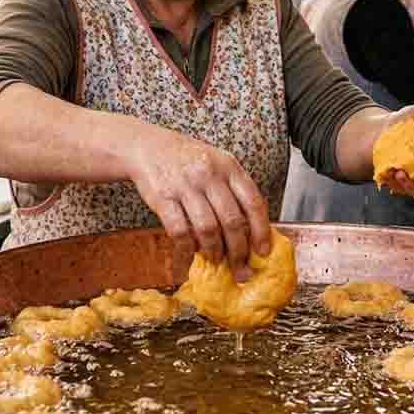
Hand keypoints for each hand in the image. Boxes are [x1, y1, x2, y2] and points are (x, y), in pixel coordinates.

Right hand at [125, 126, 269, 278]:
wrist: (149, 146)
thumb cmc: (188, 159)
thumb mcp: (218, 163)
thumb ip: (234, 189)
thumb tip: (252, 230)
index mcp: (229, 166)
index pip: (253, 202)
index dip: (261, 230)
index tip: (263, 251)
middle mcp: (209, 174)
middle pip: (232, 220)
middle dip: (238, 250)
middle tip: (240, 267)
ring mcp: (185, 185)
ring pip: (207, 228)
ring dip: (214, 251)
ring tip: (216, 259)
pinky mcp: (163, 196)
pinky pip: (179, 230)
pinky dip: (187, 248)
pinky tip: (190, 253)